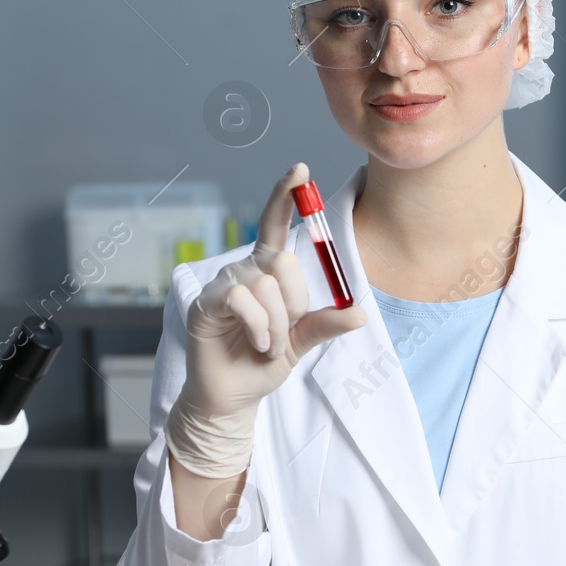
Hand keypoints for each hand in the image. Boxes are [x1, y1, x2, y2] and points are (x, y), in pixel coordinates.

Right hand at [166, 163, 367, 477]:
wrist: (234, 396)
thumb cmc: (261, 364)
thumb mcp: (302, 342)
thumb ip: (325, 325)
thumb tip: (360, 314)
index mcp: (266, 271)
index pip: (275, 226)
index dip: (285, 196)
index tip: (300, 170)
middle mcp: (244, 270)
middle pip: (283, 263)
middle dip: (293, 305)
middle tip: (282, 333)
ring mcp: (222, 284)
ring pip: (266, 285)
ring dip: (276, 326)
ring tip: (266, 345)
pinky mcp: (205, 303)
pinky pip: (243, 299)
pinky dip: (259, 327)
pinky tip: (255, 344)